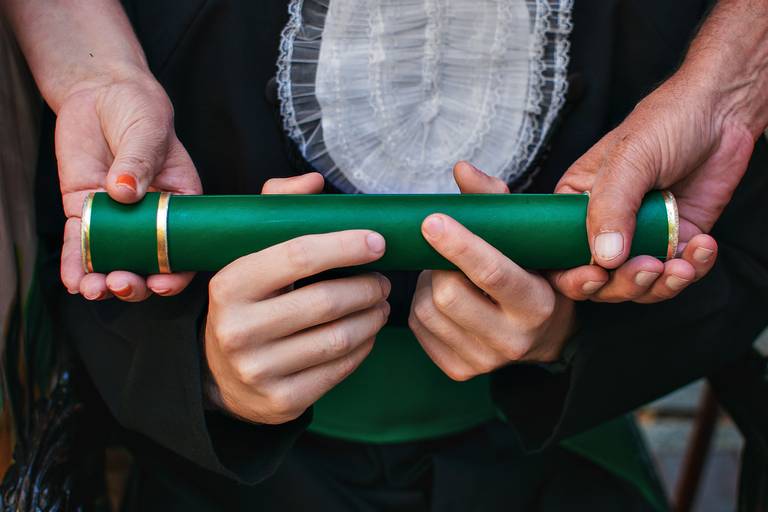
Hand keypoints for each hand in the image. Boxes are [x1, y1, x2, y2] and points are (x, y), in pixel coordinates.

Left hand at [57, 70, 201, 300]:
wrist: (100, 92)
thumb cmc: (139, 108)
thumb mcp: (148, 130)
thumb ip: (138, 160)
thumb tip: (123, 191)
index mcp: (179, 204)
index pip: (183, 248)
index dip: (175, 273)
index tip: (160, 282)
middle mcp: (150, 218)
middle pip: (146, 263)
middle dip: (134, 283)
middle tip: (121, 284)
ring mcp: (116, 217)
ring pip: (112, 259)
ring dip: (102, 281)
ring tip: (92, 289)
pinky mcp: (85, 209)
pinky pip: (79, 241)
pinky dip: (75, 262)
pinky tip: (73, 279)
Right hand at [204, 174, 390, 423]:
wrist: (220, 374)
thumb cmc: (247, 299)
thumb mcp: (249, 251)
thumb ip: (277, 207)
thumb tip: (314, 181)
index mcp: (229, 284)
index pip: (297, 256)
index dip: (345, 245)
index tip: (378, 241)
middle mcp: (237, 330)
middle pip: (326, 301)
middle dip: (367, 287)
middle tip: (382, 280)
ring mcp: (258, 370)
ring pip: (339, 338)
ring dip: (372, 317)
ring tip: (380, 304)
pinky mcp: (281, 401)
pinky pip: (340, 370)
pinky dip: (364, 348)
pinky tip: (366, 333)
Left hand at [408, 163, 575, 380]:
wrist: (542, 336)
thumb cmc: (532, 274)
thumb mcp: (526, 240)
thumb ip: (496, 202)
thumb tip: (461, 169)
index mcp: (536, 304)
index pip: (492, 273)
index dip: (459, 245)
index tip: (432, 220)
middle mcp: (513, 340)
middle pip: (448, 294)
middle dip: (439, 266)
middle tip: (446, 253)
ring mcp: (484, 361)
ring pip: (426, 310)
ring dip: (427, 284)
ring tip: (448, 276)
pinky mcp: (459, 370)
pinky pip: (417, 328)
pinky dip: (421, 306)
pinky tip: (443, 300)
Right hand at [551, 72, 748, 301]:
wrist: (723, 111)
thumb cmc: (665, 121)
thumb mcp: (628, 160)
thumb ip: (611, 209)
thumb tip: (604, 258)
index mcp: (577, 204)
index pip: (559, 253)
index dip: (572, 275)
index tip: (595, 276)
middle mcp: (605, 225)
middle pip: (600, 279)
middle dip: (624, 283)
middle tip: (647, 268)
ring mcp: (641, 236)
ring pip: (638, 284)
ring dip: (659, 284)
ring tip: (679, 265)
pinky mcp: (675, 240)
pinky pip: (677, 273)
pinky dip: (692, 270)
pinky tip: (703, 247)